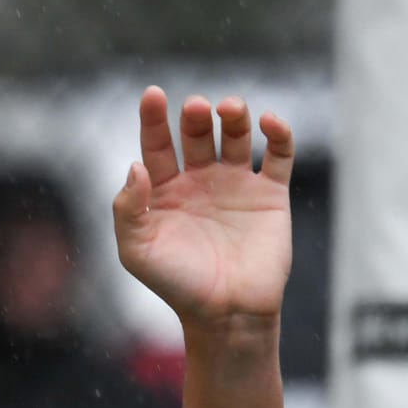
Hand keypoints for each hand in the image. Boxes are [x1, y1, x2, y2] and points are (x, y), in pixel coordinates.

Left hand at [114, 88, 293, 330]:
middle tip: (197, 108)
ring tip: (229, 108)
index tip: (152, 94)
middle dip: (195, 116)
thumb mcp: (136, 250)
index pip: (156, 144)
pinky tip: (270, 122)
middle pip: (196, 134)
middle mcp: (199, 181)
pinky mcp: (271, 195)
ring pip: (236, 136)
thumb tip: (135, 166)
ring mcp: (236, 185)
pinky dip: (279, 133)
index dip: (153, 118)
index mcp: (164, 191)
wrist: (226, 313)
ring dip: (234, 116)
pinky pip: (279, 155)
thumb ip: (128, 208)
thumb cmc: (176, 284)